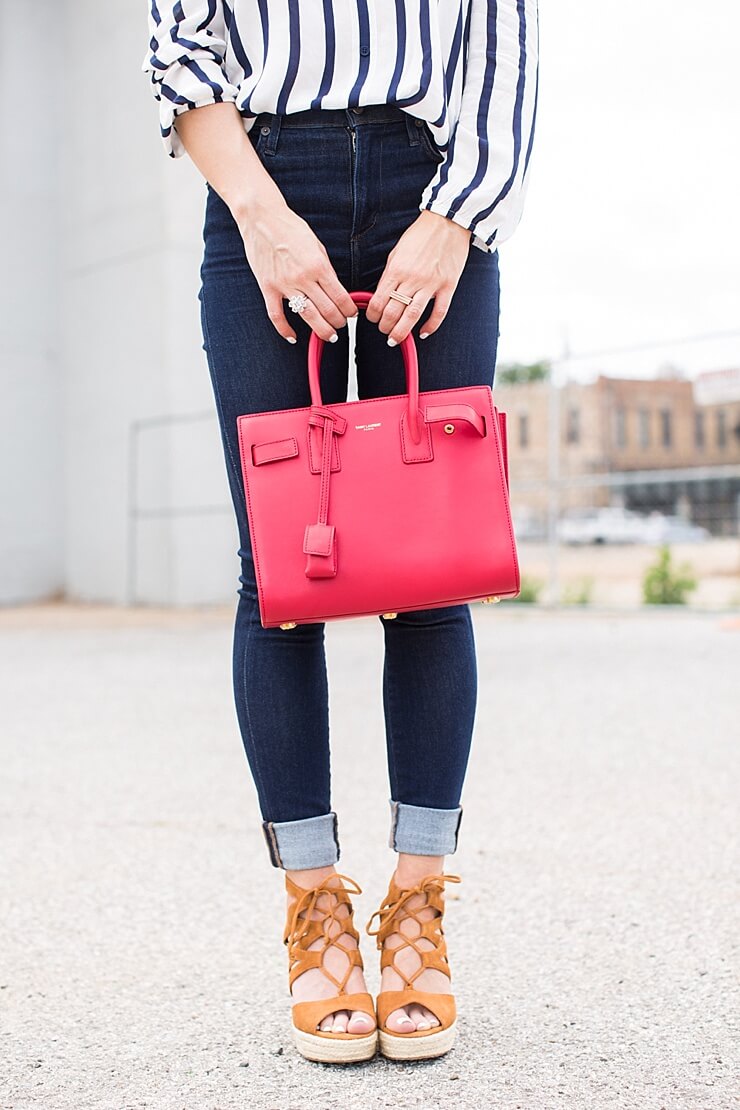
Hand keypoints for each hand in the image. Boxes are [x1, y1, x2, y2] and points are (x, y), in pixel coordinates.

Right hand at [232, 196, 357, 342]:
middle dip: (338, 322)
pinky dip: (284, 330)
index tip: (352, 313)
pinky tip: (293, 337)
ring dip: (322, 330)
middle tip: (341, 325)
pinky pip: (277, 315)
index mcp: (318, 265)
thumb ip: (326, 268)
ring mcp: (284, 285)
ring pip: (307, 316)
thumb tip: (335, 289)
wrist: (262, 219)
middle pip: (327, 310)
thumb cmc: (291, 228)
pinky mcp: (268, 288)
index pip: (340, 296)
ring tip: (329, 335)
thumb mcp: (317, 245)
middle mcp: (303, 278)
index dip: (349, 309)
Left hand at [365, 210, 471, 344]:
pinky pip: (439, 312)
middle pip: (394, 312)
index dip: (372, 314)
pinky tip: (423, 333)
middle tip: (384, 332)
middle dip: (385, 327)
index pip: (379, 300)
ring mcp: (431, 284)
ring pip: (413, 315)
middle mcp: (412, 279)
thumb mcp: (396, 252)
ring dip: (402, 332)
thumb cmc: (421, 235)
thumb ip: (389, 274)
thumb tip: (381, 295)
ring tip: (396, 339)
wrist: (447, 222)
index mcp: (396, 270)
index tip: (372, 318)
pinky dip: (431, 326)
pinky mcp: (448, 286)